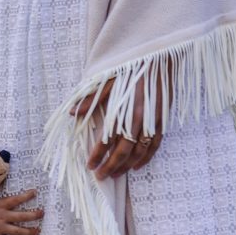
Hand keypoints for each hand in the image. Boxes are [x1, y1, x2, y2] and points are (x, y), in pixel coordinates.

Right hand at [0, 189, 42, 234]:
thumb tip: (1, 179)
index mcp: (1, 206)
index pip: (16, 199)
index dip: (26, 196)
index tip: (35, 192)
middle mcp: (3, 217)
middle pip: (21, 216)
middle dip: (34, 215)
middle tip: (42, 213)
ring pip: (17, 231)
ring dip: (29, 232)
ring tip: (38, 232)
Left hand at [70, 63, 171, 179]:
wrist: (158, 58)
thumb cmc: (130, 67)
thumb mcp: (107, 80)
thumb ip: (91, 99)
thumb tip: (72, 112)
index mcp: (123, 111)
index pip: (107, 140)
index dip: (98, 155)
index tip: (90, 165)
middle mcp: (139, 120)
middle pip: (123, 151)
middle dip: (111, 166)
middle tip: (100, 176)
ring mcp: (153, 123)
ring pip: (139, 152)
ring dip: (127, 166)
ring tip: (115, 175)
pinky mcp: (163, 121)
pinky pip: (155, 146)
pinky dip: (146, 158)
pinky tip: (137, 166)